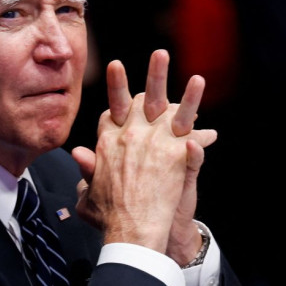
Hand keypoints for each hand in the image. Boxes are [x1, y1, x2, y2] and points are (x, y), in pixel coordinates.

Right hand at [72, 50, 215, 258]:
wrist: (130, 231)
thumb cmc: (107, 219)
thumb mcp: (88, 195)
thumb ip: (86, 173)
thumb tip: (78, 154)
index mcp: (107, 142)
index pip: (113, 112)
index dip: (120, 100)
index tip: (124, 86)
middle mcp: (129, 134)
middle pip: (138, 98)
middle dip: (151, 75)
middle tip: (160, 54)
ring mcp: (152, 140)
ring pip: (166, 106)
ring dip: (179, 88)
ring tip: (194, 75)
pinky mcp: (174, 152)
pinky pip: (188, 131)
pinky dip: (197, 121)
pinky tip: (207, 113)